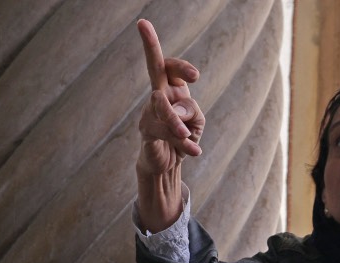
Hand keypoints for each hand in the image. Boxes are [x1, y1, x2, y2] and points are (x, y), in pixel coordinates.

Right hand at [136, 18, 203, 174]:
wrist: (167, 163)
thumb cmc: (183, 136)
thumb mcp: (196, 122)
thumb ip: (192, 111)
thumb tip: (176, 108)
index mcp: (172, 89)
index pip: (171, 68)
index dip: (181, 67)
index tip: (195, 76)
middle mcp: (158, 95)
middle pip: (154, 67)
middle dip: (150, 45)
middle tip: (143, 23)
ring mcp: (148, 111)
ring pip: (162, 106)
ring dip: (176, 121)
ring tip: (186, 134)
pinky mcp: (146, 130)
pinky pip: (162, 131)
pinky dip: (182, 143)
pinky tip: (194, 152)